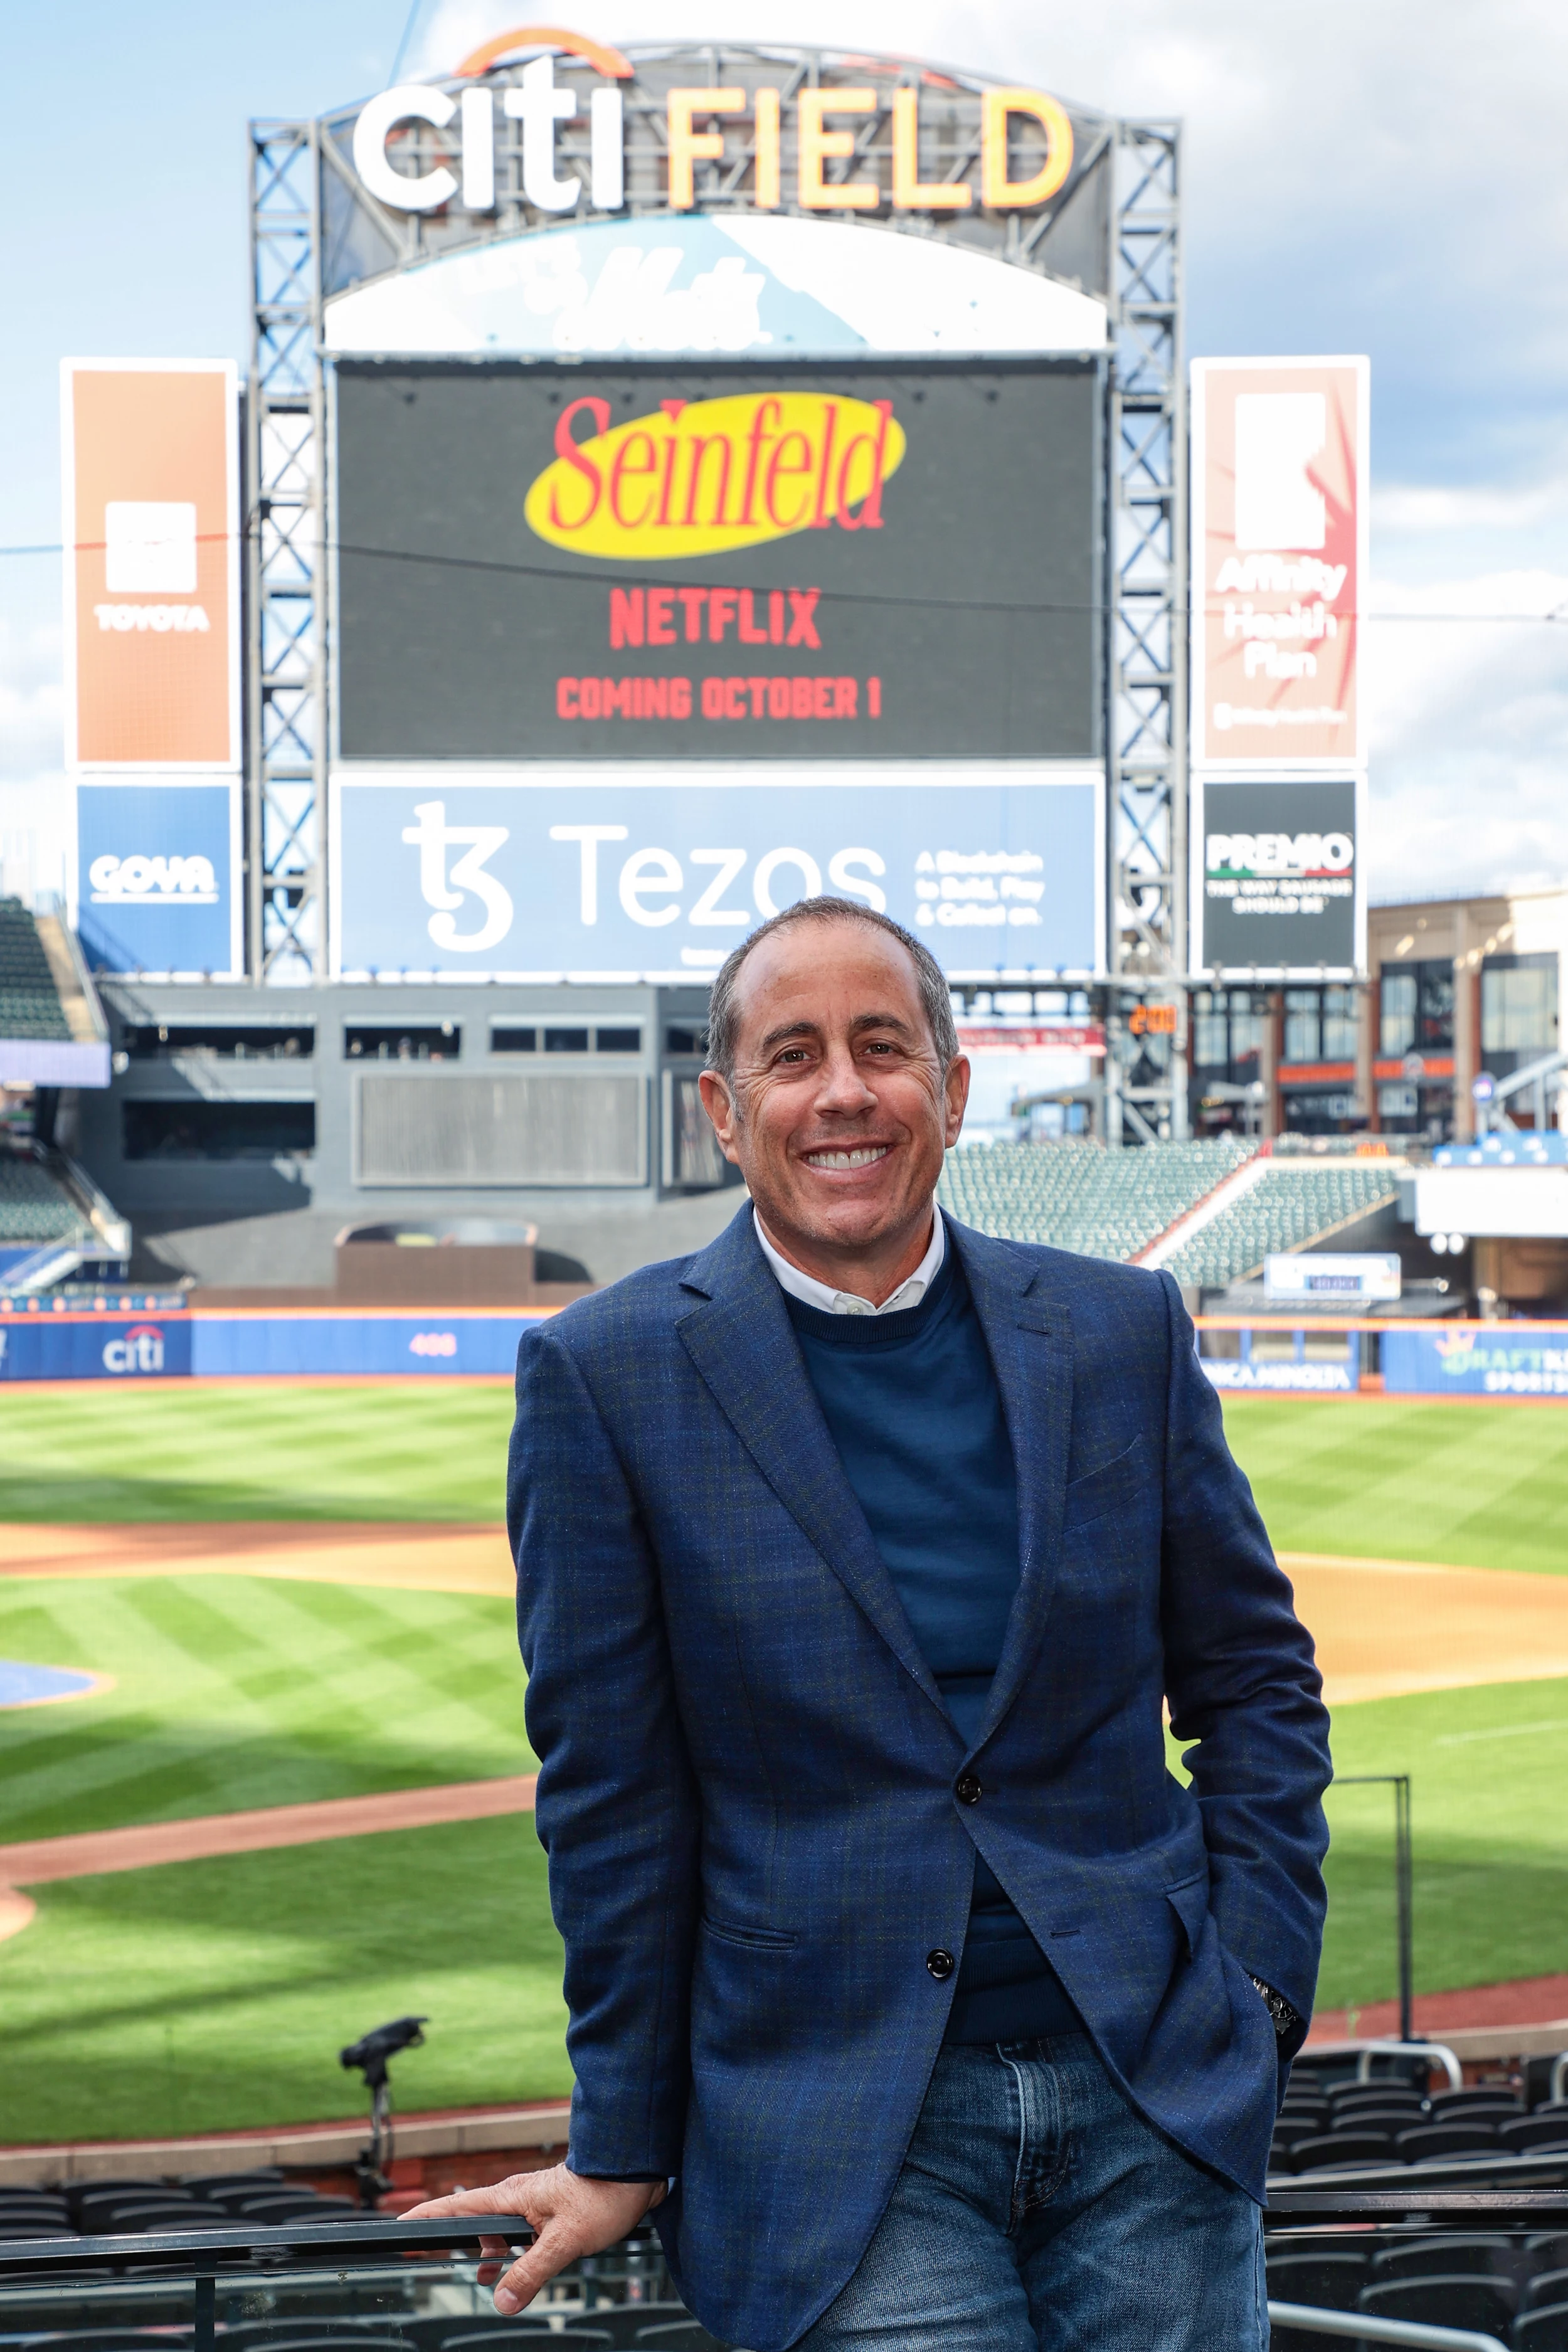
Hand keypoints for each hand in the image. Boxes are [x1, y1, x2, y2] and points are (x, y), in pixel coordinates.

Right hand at [401, 2169, 664, 2314]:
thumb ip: (532, 2271)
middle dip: (453, 2241)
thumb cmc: (603, 2194)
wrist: (636, 2172)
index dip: (428, 2216)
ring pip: (499, 2233)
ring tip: (485, 2279)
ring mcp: (533, 2205)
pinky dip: (512, 2256)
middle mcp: (517, 2198)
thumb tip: (501, 2302)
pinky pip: (519, 2236)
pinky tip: (515, 2275)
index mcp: (512, 2197)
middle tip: (428, 2257)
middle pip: (473, 2222)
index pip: (458, 2207)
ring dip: (491, 2255)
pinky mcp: (551, 2213)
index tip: (399, 2225)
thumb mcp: (565, 2240)